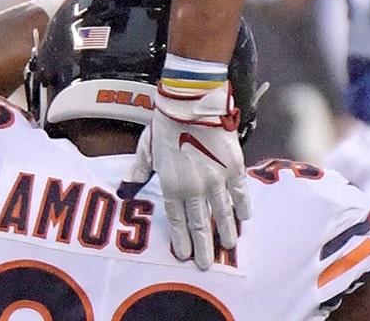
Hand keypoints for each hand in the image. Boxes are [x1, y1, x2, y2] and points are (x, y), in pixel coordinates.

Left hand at [121, 84, 249, 269]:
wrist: (191, 104)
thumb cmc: (166, 123)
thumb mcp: (146, 148)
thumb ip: (138, 171)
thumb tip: (125, 188)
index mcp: (171, 186)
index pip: (177, 221)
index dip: (181, 240)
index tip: (185, 255)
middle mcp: (194, 189)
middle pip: (200, 225)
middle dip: (204, 247)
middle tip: (207, 265)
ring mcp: (216, 180)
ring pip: (222, 214)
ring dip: (225, 233)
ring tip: (229, 247)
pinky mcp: (234, 168)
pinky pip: (240, 194)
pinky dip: (242, 207)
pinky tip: (244, 219)